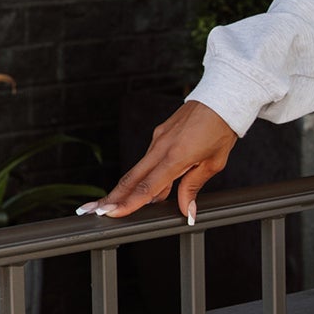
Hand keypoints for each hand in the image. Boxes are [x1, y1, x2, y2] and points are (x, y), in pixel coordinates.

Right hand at [77, 101, 237, 223]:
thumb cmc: (221, 130)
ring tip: (109, 206)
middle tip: (92, 211)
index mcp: (175, 156)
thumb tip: (185, 210)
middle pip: (131, 178)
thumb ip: (193, 187)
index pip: (147, 186)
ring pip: (138, 169)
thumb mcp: (213, 163)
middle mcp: (161, 147)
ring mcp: (158, 139)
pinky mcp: (159, 134)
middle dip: (111, 197)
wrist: (221, 99)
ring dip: (124, 188)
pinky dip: (143, 176)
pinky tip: (147, 191)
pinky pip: (149, 160)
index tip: (111, 214)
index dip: (128, 203)